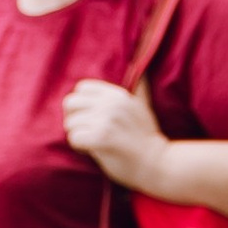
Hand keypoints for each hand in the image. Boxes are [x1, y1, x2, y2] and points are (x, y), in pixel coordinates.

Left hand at [61, 78, 171, 192]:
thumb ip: (138, 87)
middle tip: (85, 132)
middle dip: (73, 120)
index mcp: (118, 94)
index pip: (81, 88)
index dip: (80, 105)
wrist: (157, 163)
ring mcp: (106, 120)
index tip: (90, 118)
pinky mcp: (101, 139)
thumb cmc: (146, 137)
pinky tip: (91, 150)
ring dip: (77, 136)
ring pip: (70, 123)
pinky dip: (78, 147)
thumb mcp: (144, 106)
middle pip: (70, 103)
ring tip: (91, 143)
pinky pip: (74, 138)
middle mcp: (111, 104)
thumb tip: (136, 64)